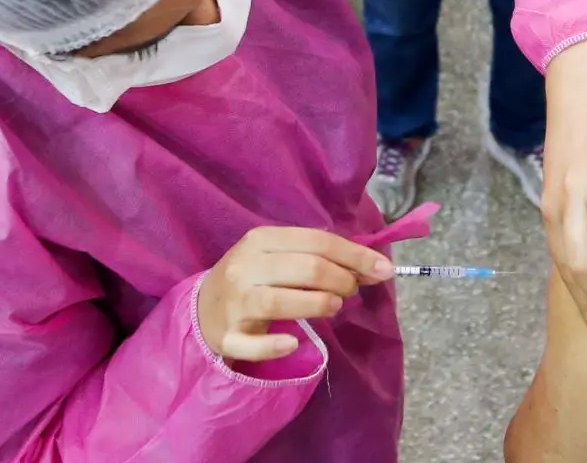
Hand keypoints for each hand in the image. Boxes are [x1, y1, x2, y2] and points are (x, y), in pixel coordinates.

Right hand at [198, 227, 393, 361]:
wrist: (202, 308)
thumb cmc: (254, 278)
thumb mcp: (281, 258)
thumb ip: (321, 257)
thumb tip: (374, 266)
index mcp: (261, 240)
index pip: (317, 241)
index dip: (355, 255)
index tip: (384, 270)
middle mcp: (245, 266)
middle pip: (305, 268)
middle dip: (341, 280)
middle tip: (352, 291)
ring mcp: (234, 302)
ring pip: (280, 301)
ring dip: (317, 304)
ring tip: (334, 307)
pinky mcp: (227, 336)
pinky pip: (251, 344)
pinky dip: (274, 346)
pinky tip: (293, 344)